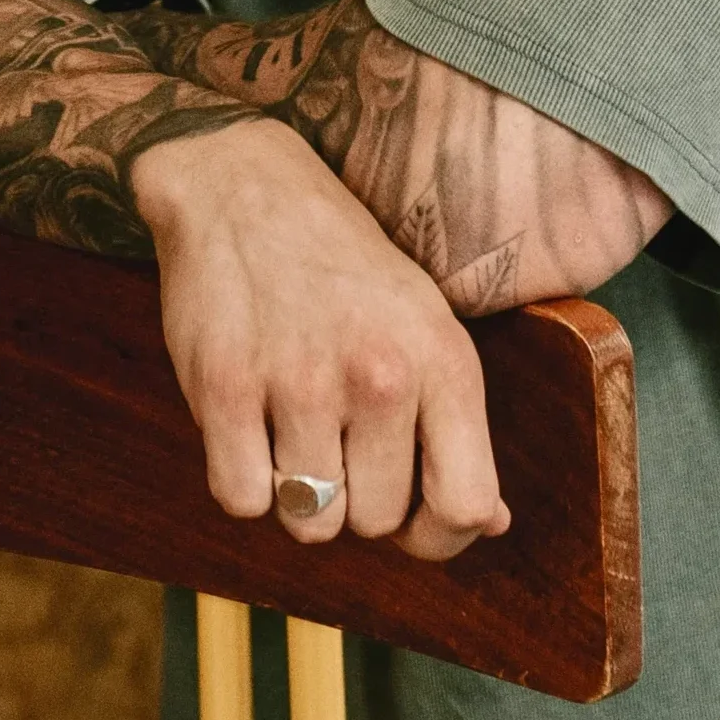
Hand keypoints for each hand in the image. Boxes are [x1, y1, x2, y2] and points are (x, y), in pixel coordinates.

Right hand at [132, 118, 511, 561]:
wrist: (241, 184)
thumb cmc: (341, 265)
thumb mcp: (423, 321)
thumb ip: (456, 425)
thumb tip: (493, 523)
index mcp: (443, 357)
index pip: (466, 505)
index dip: (440, 535)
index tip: (412, 516)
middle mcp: (380, 373)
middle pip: (376, 523)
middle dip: (355, 496)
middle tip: (335, 432)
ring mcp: (301, 382)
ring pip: (309, 522)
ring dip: (297, 489)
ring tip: (292, 421)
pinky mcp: (226, 388)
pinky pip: (240, 499)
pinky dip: (240, 475)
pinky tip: (249, 419)